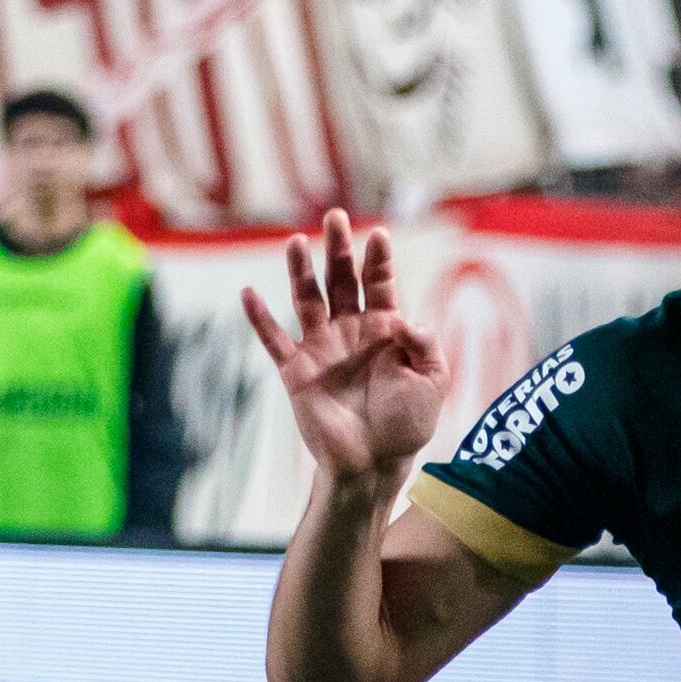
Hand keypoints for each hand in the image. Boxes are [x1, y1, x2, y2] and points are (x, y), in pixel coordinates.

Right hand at [240, 210, 446, 483]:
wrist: (374, 465)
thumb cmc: (407, 425)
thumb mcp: (433, 383)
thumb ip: (426, 346)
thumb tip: (407, 319)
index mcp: (385, 331)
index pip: (380, 285)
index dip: (379, 260)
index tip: (378, 235)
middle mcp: (350, 332)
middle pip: (341, 281)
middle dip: (339, 250)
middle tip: (335, 216)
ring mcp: (321, 349)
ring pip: (307, 299)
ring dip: (301, 270)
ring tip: (297, 240)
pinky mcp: (297, 372)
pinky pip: (274, 340)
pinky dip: (259, 318)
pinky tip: (247, 292)